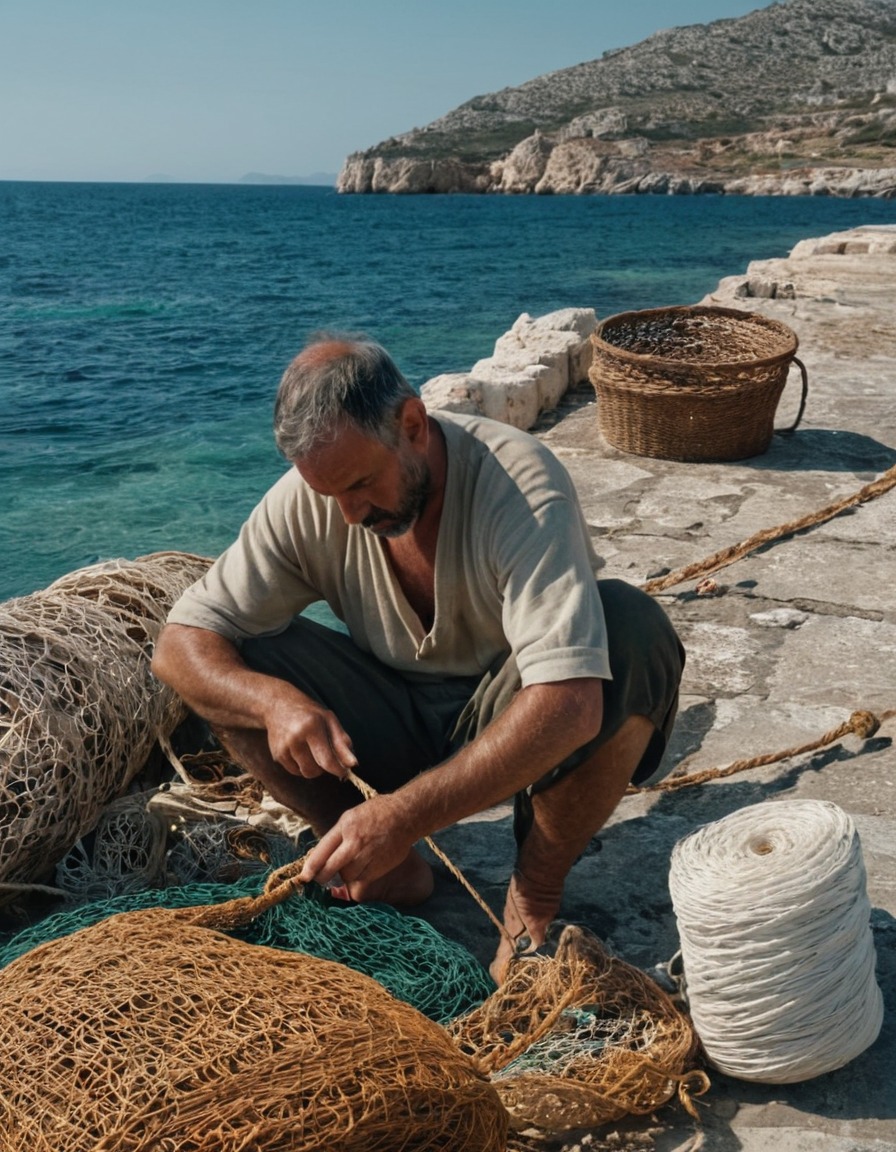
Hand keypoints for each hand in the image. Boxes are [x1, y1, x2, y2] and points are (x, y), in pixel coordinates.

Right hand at [264, 689, 356, 779]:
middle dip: (325, 768)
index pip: (327, 760)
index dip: (338, 770)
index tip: (345, 772)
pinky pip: (295, 771)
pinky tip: (302, 751)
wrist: (278, 705)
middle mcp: (295, 738)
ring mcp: (283, 747)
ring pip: (305, 773)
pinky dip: (302, 766)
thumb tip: (353, 764)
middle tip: (327, 755)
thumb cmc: (309, 713)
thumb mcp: (329, 720)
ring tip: (314, 751)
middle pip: (315, 770)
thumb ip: (342, 742)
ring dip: (313, 768)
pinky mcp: (277, 754)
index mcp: (311, 727)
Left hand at [299, 794, 418, 897]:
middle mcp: (355, 842)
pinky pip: (362, 878)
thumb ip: (338, 835)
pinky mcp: (379, 867)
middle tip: (319, 879)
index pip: (322, 851)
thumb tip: (322, 856)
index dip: (311, 867)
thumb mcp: (352, 816)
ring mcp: (368, 856)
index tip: (304, 876)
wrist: (405, 815)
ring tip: (352, 862)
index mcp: (346, 826)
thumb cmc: (377, 813)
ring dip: (344, 874)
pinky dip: (359, 875)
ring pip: (347, 875)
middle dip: (322, 877)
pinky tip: (364, 864)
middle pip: (331, 868)